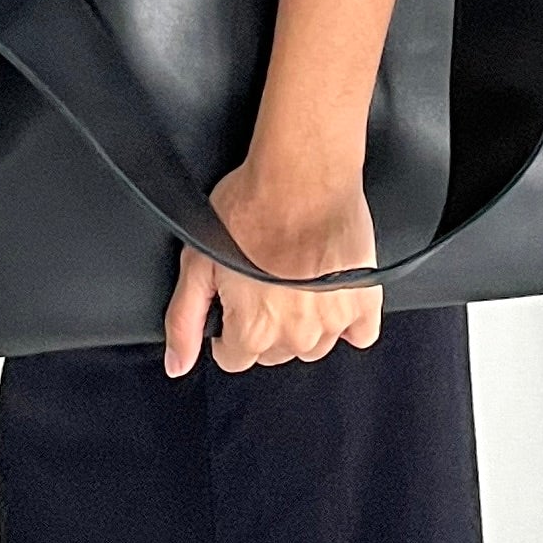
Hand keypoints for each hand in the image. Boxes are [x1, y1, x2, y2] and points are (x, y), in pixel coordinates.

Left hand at [163, 162, 383, 376]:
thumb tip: (177, 364)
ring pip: (315, 347)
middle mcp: (295, 336)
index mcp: (253, 331)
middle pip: (274, 354)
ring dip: (304, 326)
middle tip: (263, 284)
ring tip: (296, 284)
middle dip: (265, 328)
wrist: (302, 178)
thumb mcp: (197, 264)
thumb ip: (184, 321)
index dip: (228, 331)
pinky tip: (332, 296)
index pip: (234, 358)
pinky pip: (360, 334)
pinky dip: (348, 322)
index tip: (235, 304)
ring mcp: (334, 322)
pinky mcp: (365, 303)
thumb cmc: (251, 210)